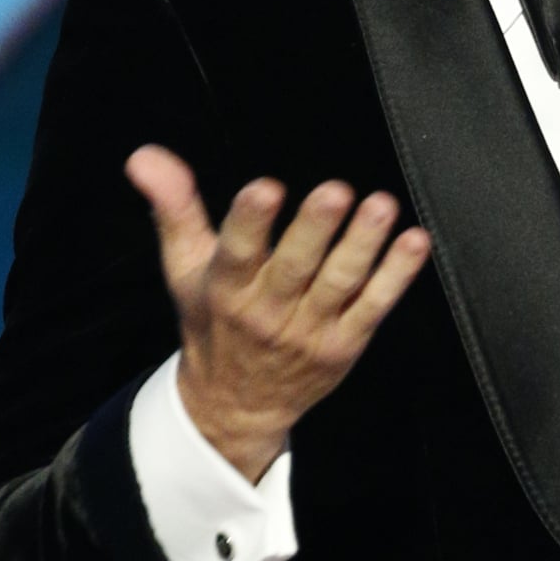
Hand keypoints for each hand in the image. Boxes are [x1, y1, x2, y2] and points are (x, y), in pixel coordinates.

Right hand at [126, 146, 430, 481]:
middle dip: (314, 230)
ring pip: (339, 284)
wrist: (237, 404)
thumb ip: (173, 208)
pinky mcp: (345, 344)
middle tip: (335, 190)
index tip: (264, 189)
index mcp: (225, 289)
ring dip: (362, 245)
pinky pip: (374, 307)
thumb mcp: (184, 268)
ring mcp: (310, 331)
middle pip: (294, 267)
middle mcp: (267, 312)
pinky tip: (414, 243)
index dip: (249, 222)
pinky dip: (396, 276)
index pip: (235, 252)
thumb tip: (145, 156)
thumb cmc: (213, 322)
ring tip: (381, 206)